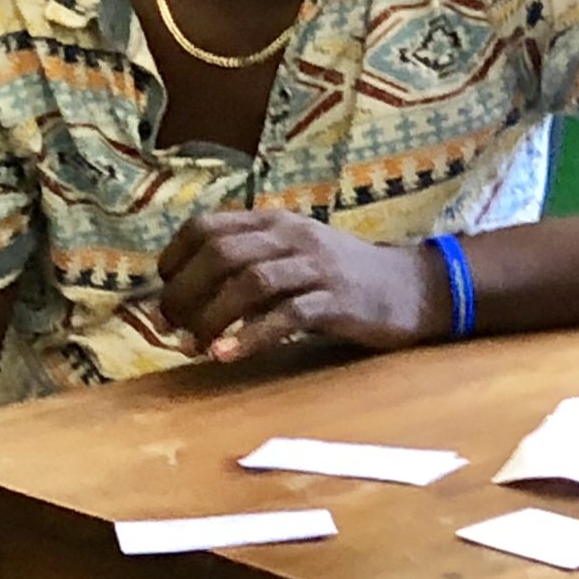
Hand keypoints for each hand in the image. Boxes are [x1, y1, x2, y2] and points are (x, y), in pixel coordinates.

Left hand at [157, 211, 450, 362]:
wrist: (413, 288)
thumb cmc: (344, 276)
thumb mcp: (295, 254)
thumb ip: (250, 263)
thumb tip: (187, 292)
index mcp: (276, 222)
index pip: (207, 226)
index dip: (174, 257)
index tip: (165, 289)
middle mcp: (293, 238)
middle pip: (221, 254)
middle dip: (184, 293)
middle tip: (170, 326)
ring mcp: (317, 268)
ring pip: (249, 282)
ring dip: (211, 316)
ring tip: (194, 345)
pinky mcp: (337, 302)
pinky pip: (287, 316)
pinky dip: (250, 337)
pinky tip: (228, 355)